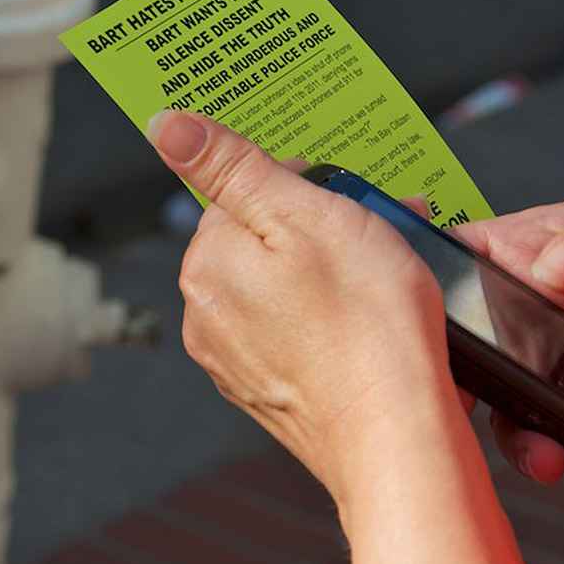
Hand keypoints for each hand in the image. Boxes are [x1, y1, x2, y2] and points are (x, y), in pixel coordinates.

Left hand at [146, 109, 468, 501]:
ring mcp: (236, 362)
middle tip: (382, 227)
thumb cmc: (366, 324)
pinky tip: (373, 323)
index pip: (238, 191)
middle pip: (261, 240)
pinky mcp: (270, 394)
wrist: (397, 438)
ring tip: (391, 276)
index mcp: (208, 264)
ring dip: (330, 270)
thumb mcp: (305, 215)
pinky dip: (329, 319)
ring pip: (282, 287)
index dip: (299, 182)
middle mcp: (207, 316)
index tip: (345, 192)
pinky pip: (295, 333)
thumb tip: (166, 125)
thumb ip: (232, 167)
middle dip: (318, 225)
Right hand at [452, 174, 563, 498]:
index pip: (466, 264)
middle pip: (481, 354)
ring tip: (558, 460)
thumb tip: (554, 267)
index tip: (420, 327)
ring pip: (521, 412)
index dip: (430, 291)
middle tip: (487, 416)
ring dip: (526, 441)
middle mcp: (553, 314)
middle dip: (475, 392)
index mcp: (548, 250)